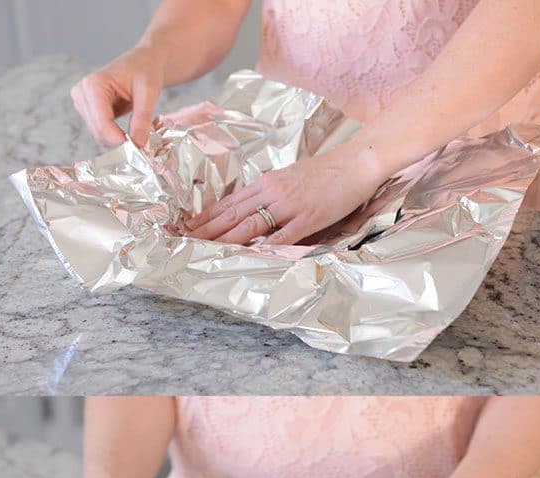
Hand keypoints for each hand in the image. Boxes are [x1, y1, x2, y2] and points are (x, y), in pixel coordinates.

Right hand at [71, 45, 165, 147]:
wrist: (143, 63)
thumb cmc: (145, 71)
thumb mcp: (149, 93)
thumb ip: (142, 119)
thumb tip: (138, 144)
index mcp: (93, 85)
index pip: (102, 124)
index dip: (119, 140)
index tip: (139, 147)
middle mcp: (82, 93)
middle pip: (98, 132)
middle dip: (119, 141)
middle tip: (141, 141)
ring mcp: (82, 102)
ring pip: (98, 135)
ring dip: (117, 139)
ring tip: (136, 130)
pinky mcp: (87, 110)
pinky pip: (100, 132)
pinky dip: (115, 136)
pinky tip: (128, 129)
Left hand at [183, 141, 382, 245]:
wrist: (355, 162)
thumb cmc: (326, 172)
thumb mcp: (290, 177)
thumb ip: (271, 192)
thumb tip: (255, 207)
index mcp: (267, 182)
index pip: (230, 202)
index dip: (207, 215)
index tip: (188, 226)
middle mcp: (272, 192)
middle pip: (233, 214)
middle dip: (207, 229)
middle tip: (184, 240)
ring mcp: (289, 205)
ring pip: (251, 224)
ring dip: (225, 238)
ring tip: (205, 248)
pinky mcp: (308, 217)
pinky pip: (283, 234)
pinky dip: (266, 245)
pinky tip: (250, 254)